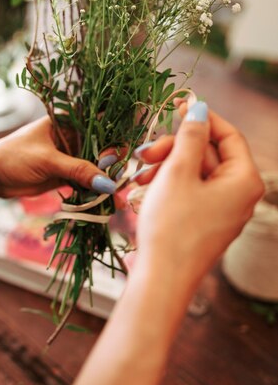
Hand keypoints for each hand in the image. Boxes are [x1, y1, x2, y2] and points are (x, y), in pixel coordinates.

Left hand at [0, 116, 116, 197]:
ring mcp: (72, 156)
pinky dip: (96, 192)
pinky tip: (106, 203)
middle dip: (114, 163)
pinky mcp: (68, 174)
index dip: (114, 137)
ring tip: (116, 197)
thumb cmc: (13, 157)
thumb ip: (78, 170)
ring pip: (98, 167)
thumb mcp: (47, 161)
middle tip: (117, 180)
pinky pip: (88, 182)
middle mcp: (74, 136)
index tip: (114, 156)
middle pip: (104, 147)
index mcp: (69, 121)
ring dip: (107, 181)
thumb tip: (108, 184)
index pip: (101, 123)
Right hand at [130, 102, 263, 293]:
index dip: (202, 119)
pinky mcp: (206, 223)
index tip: (177, 107)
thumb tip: (199, 108)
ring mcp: (224, 211)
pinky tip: (144, 188)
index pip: (229, 136)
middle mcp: (240, 196)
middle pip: (209, 155)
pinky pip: (191, 192)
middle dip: (175, 149)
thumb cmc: (172, 225)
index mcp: (244, 180)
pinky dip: (169, 185)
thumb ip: (189, 136)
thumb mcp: (178, 173)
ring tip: (139, 174)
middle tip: (146, 152)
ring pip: (196, 173)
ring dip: (167, 167)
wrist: (162, 278)